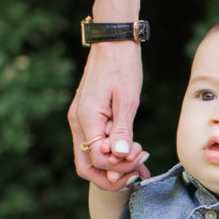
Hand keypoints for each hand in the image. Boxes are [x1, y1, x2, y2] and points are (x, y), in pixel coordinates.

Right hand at [69, 41, 143, 187]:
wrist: (112, 42)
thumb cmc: (122, 66)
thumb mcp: (128, 99)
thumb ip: (123, 129)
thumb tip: (119, 154)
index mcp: (86, 118)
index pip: (97, 159)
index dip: (119, 165)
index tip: (140, 156)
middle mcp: (78, 122)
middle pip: (87, 167)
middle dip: (112, 176)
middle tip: (137, 171)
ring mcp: (80, 120)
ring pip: (90, 158)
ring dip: (114, 165)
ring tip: (140, 160)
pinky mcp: (87, 117)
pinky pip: (95, 143)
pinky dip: (112, 153)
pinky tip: (133, 154)